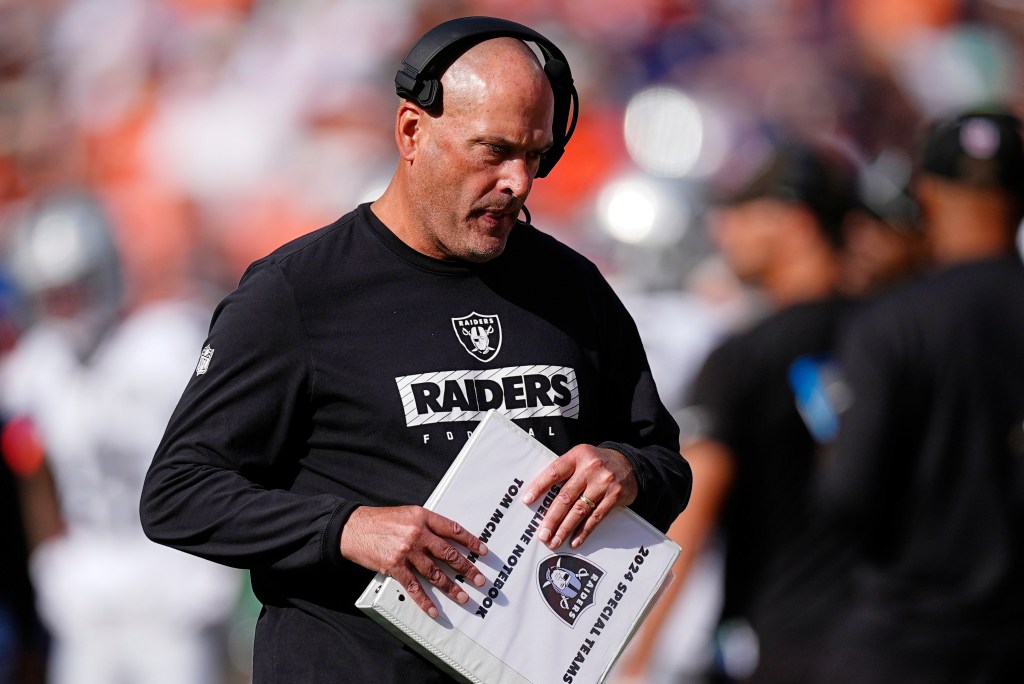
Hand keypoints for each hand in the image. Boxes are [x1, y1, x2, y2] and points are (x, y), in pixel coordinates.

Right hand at [340, 505, 488, 617]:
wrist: (353, 528)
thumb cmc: (379, 520)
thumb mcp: (406, 513)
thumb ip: (425, 524)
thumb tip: (445, 537)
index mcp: (422, 517)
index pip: (453, 529)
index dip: (470, 541)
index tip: (482, 551)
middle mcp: (417, 534)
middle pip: (448, 554)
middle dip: (467, 568)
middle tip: (479, 580)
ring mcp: (407, 551)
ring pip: (435, 573)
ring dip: (451, 587)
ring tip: (463, 597)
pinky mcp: (395, 567)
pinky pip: (414, 587)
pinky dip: (425, 601)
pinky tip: (434, 609)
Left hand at [522, 445, 636, 549]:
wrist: (630, 464)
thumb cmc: (598, 463)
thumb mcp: (580, 458)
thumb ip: (564, 472)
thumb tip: (540, 497)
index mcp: (577, 456)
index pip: (554, 472)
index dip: (539, 486)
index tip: (527, 501)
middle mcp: (590, 468)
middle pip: (566, 496)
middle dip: (552, 518)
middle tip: (542, 534)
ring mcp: (604, 483)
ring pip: (579, 510)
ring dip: (565, 528)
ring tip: (554, 541)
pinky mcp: (615, 496)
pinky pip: (596, 517)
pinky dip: (584, 531)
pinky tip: (574, 540)